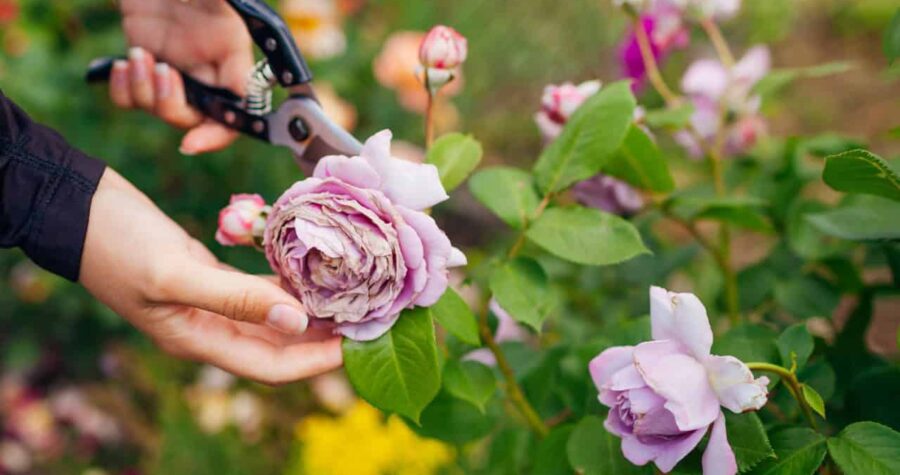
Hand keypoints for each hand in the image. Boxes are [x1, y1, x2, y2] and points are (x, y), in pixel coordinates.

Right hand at [80, 169, 342, 384]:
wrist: (77, 207)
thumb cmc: (117, 244)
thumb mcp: (174, 274)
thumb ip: (235, 299)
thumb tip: (297, 321)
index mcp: (199, 340)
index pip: (272, 367)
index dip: (317, 361)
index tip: (359, 344)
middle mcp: (210, 327)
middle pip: (280, 344)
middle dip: (324, 336)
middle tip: (369, 315)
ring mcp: (210, 301)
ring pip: (273, 313)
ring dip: (310, 305)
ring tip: (354, 291)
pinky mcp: (210, 274)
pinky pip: (259, 284)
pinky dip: (286, 277)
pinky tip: (315, 263)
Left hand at [109, 0, 253, 153]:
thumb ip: (227, 20)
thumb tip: (244, 85)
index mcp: (231, 56)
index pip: (237, 111)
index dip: (218, 134)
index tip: (192, 142)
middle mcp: (205, 68)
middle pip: (194, 117)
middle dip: (172, 106)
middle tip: (159, 72)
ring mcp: (174, 68)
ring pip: (160, 109)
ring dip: (143, 92)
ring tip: (136, 57)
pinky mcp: (143, 63)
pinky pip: (132, 98)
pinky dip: (123, 89)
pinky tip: (121, 64)